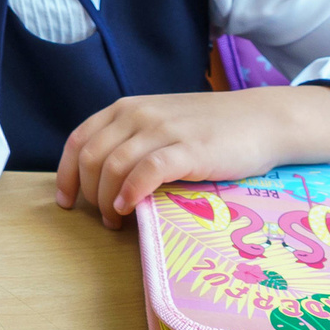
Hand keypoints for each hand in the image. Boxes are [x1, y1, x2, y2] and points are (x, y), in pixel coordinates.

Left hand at [55, 85, 329, 226]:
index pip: (79, 140)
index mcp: (126, 109)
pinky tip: (128, 208)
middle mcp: (138, 115)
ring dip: (106, 198)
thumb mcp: (162, 125)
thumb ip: (134, 142)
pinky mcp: (188, 148)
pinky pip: (146, 170)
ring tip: (115, 220)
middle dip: (87, 192)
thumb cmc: (212, 129)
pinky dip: (130, 191)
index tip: (66, 202)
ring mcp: (163, 129)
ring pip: (114, 164)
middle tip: (101, 218)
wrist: (263, 120)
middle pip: (92, 156)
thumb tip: (105, 180)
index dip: (66, 173)